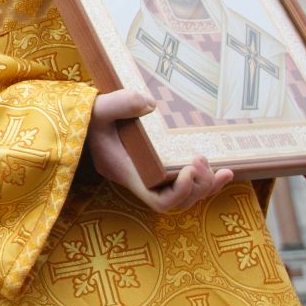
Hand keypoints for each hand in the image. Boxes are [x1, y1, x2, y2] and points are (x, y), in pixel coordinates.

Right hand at [87, 89, 232, 213]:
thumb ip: (121, 103)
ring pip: (185, 197)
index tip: (189, 168)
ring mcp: (148, 177)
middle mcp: (138, 181)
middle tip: (201, 159)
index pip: (158, 201)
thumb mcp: (99, 108)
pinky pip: (183, 184)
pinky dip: (205, 180)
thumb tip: (151, 104)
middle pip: (178, 202)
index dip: (180, 192)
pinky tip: (223, 170)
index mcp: (126, 172)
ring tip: (221, 169)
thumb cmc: (87, 116)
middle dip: (198, 186)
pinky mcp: (156, 169)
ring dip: (206, 186)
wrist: (81, 118)